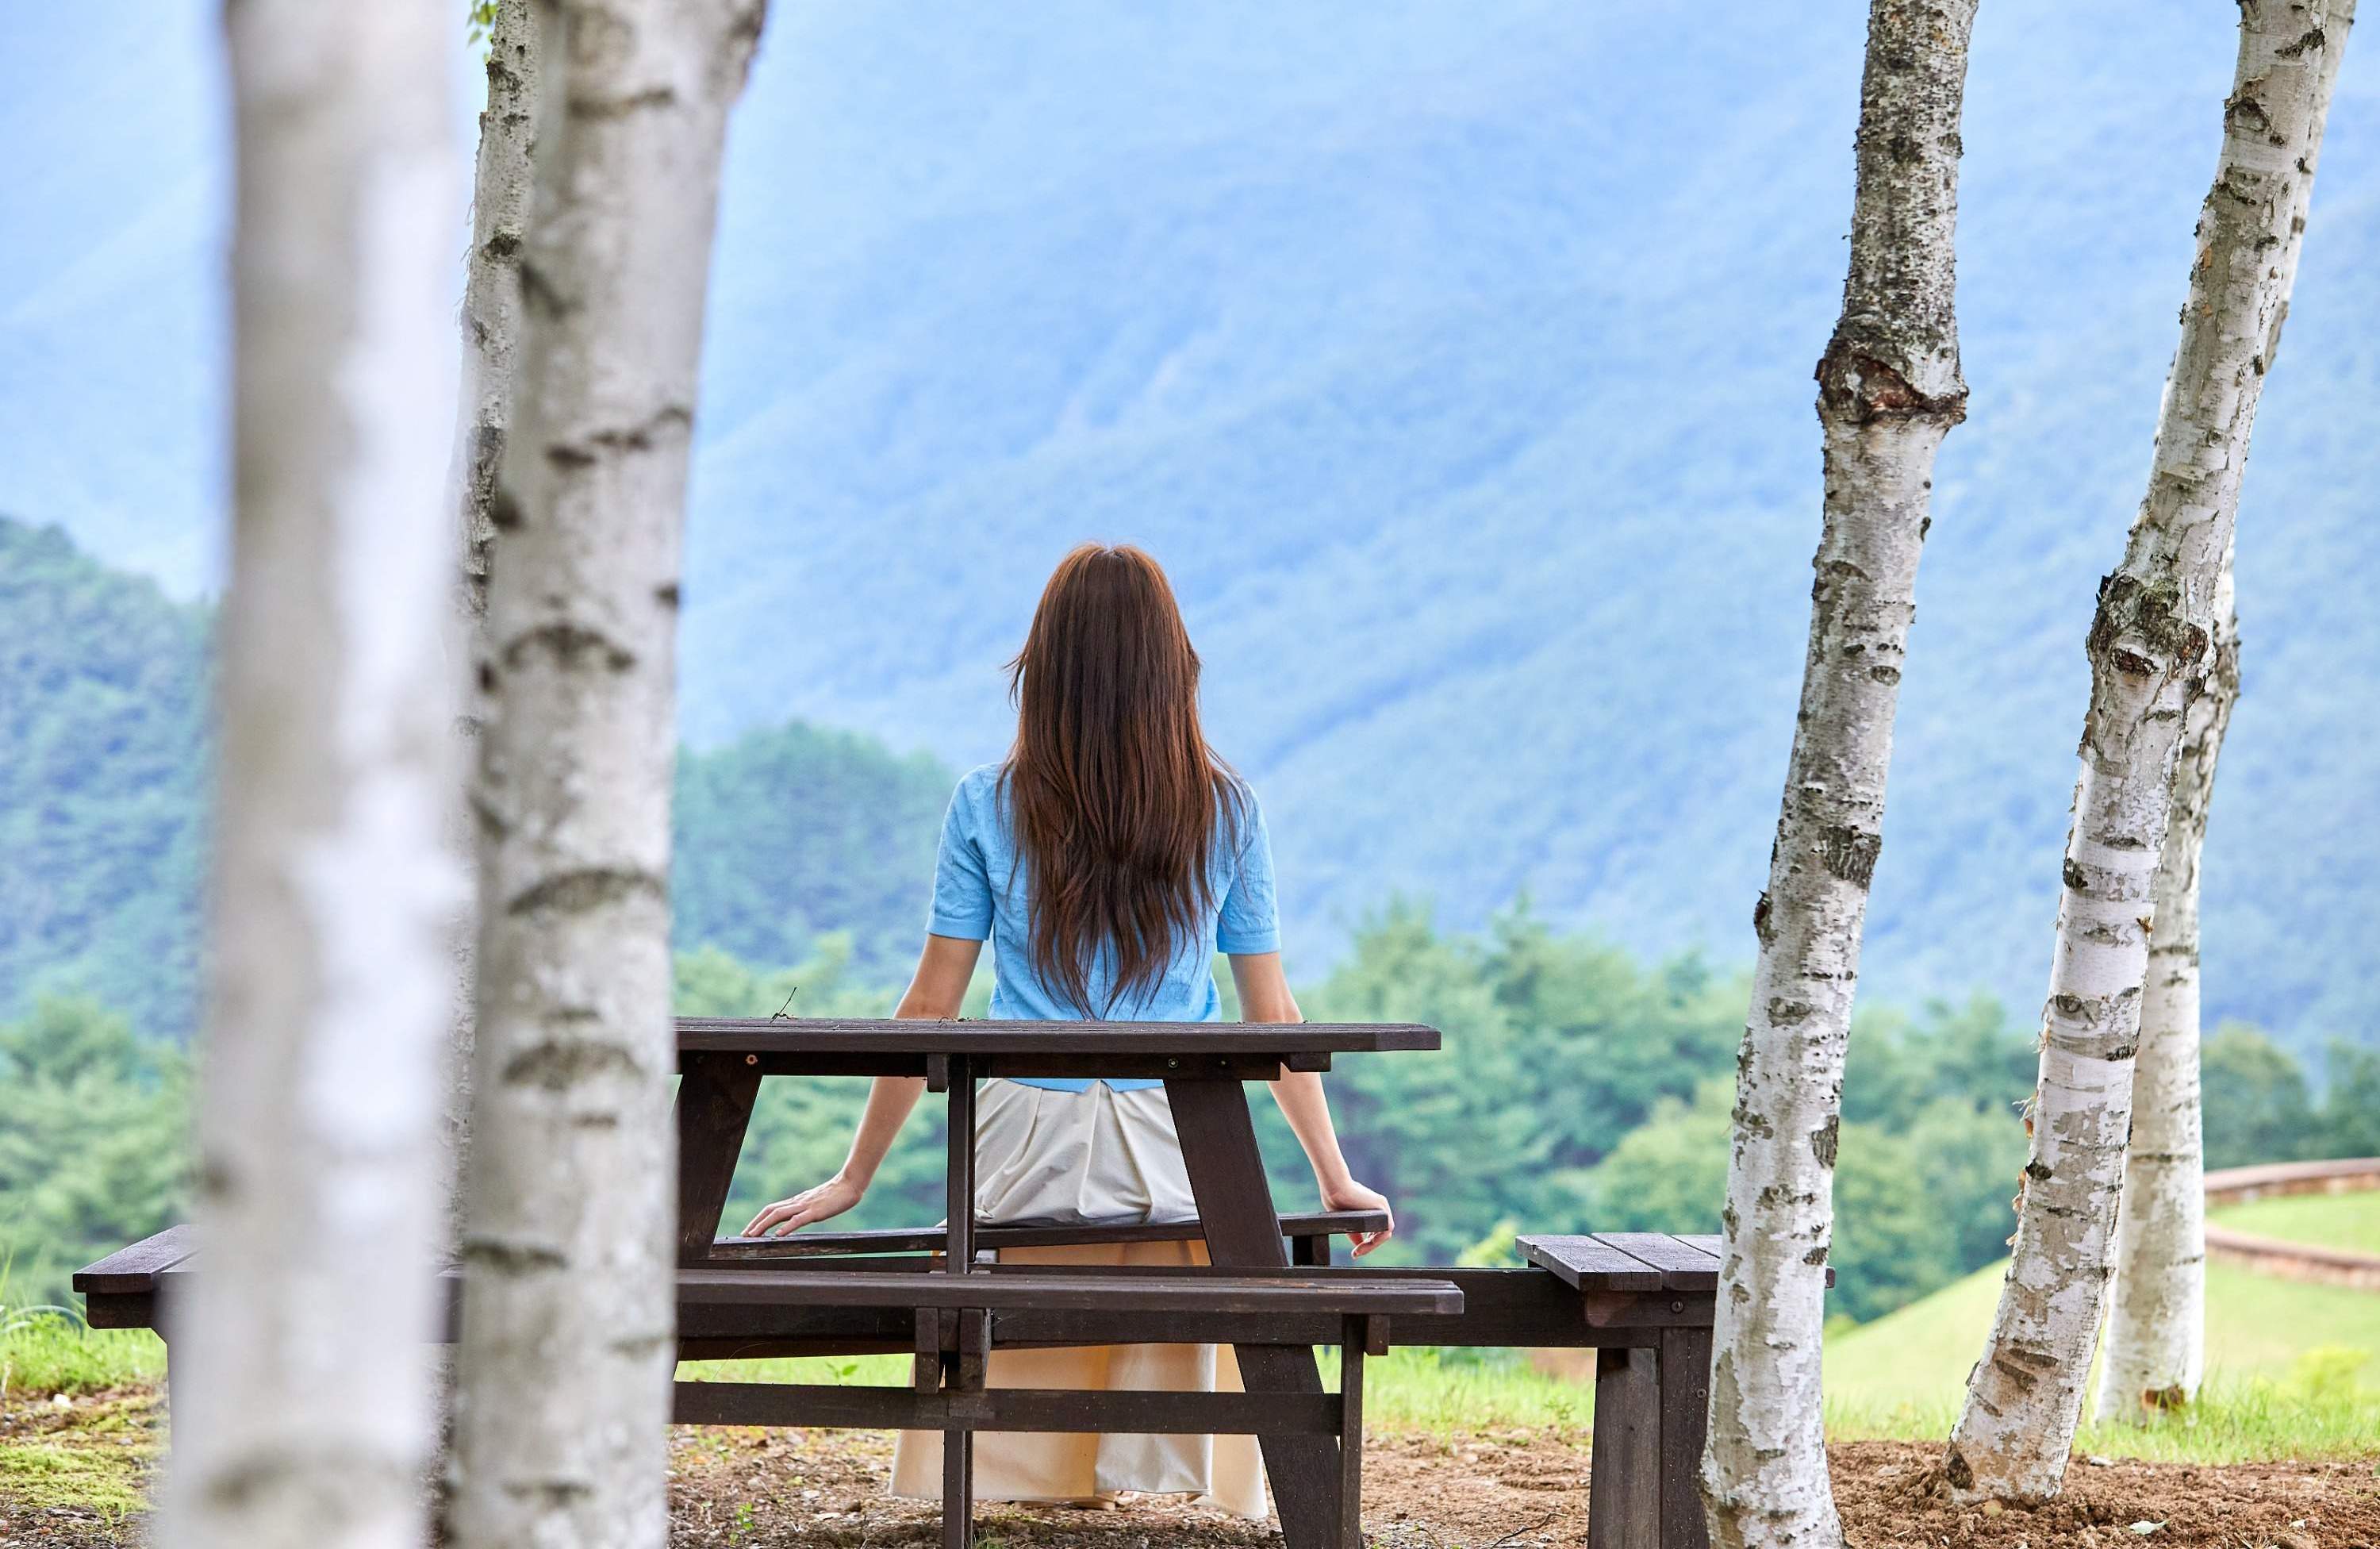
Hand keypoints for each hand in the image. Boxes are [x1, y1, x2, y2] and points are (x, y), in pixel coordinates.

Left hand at [744, 1174, 864, 1237]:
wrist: (850, 1184)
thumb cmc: (836, 1195)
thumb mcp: (817, 1202)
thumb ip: (805, 1209)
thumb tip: (796, 1218)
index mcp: (797, 1201)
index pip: (772, 1209)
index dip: (759, 1219)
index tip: (749, 1230)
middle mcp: (797, 1202)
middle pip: (770, 1211)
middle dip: (756, 1223)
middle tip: (744, 1235)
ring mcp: (805, 1206)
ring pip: (779, 1215)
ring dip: (763, 1225)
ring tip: (753, 1236)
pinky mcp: (815, 1211)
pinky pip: (798, 1219)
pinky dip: (786, 1227)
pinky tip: (778, 1235)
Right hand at [1320, 1177, 1393, 1257]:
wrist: (1334, 1189)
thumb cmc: (1335, 1200)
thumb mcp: (1348, 1221)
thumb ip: (1356, 1232)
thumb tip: (1359, 1246)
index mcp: (1371, 1209)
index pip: (1375, 1232)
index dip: (1367, 1244)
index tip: (1355, 1252)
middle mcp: (1379, 1207)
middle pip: (1381, 1234)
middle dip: (1369, 1245)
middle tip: (1356, 1253)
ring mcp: (1382, 1206)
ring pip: (1385, 1233)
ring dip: (1373, 1245)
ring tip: (1359, 1250)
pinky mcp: (1382, 1204)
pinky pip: (1387, 1228)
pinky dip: (1379, 1239)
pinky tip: (1366, 1244)